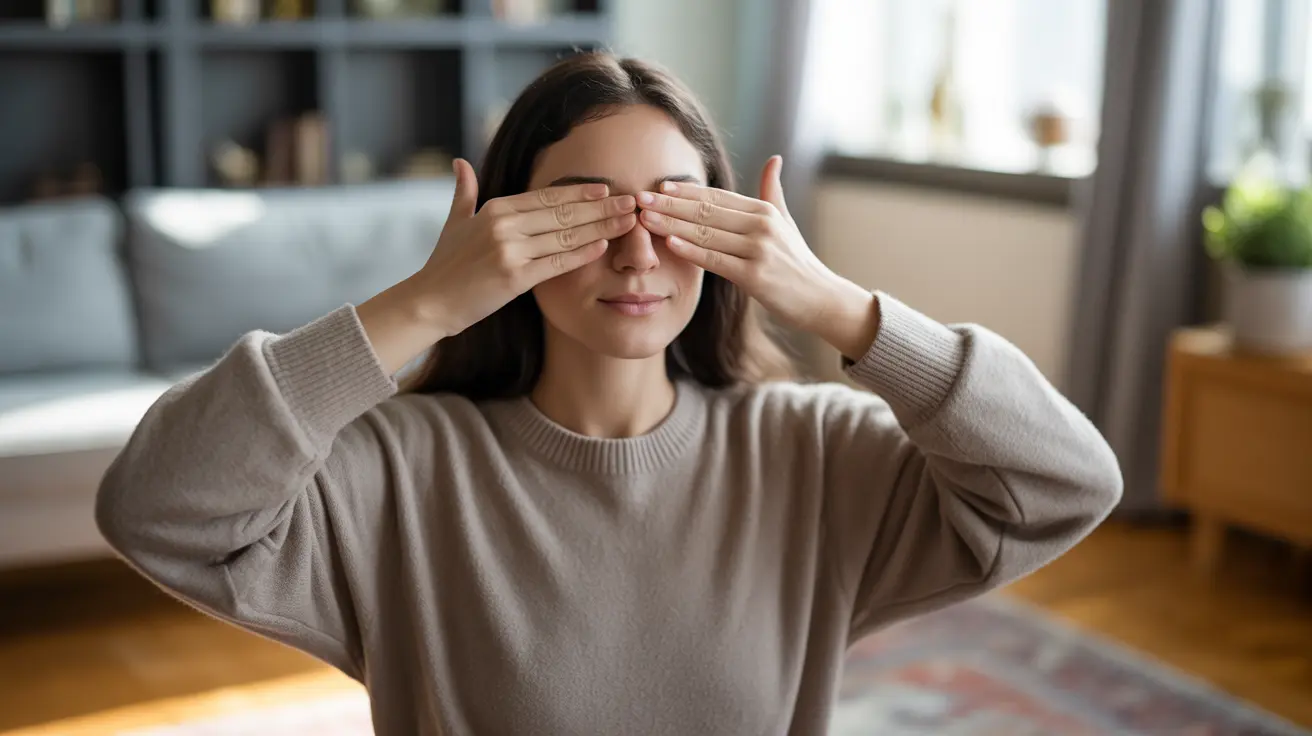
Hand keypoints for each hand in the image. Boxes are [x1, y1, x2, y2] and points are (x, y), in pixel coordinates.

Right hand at [415, 158, 637, 338]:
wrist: (429, 302)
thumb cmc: (444, 265)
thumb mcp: (454, 222)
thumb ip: (464, 192)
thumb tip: (460, 162)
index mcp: (494, 208)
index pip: (547, 196)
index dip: (579, 192)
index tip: (606, 188)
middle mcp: (503, 225)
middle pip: (562, 212)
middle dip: (601, 206)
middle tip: (632, 201)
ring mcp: (509, 250)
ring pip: (565, 235)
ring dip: (601, 227)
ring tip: (628, 222)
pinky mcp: (513, 277)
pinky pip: (556, 263)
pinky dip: (581, 253)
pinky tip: (603, 245)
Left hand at [636, 155, 880, 360]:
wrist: (821, 298)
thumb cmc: (797, 262)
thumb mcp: (787, 222)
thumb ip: (773, 191)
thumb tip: (773, 159)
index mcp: (764, 210)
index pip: (717, 195)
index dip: (686, 190)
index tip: (658, 185)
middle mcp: (761, 225)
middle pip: (706, 210)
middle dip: (669, 203)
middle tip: (638, 198)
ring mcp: (759, 250)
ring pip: (706, 233)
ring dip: (671, 224)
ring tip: (644, 218)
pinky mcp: (755, 276)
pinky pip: (716, 260)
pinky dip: (692, 250)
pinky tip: (670, 242)